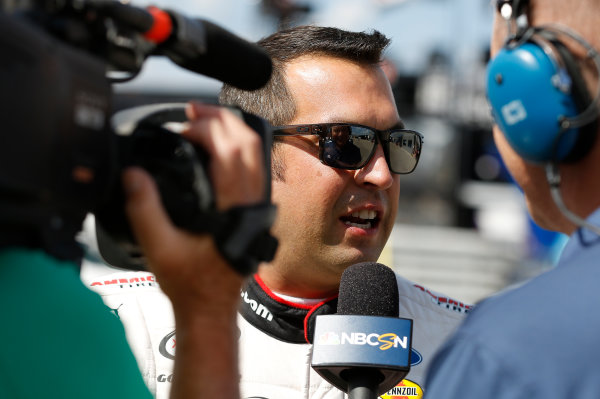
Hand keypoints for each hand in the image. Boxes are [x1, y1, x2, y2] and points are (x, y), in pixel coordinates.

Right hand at [121, 102, 265, 397]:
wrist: (211, 306)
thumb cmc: (190, 283)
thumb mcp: (158, 248)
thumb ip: (144, 209)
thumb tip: (133, 174)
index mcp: (233, 209)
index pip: (230, 151)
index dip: (207, 129)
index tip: (182, 127)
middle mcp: (252, 204)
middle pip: (249, 144)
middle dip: (222, 119)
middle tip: (194, 110)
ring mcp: (259, 206)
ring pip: (257, 153)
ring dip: (233, 129)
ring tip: (205, 119)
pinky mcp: (256, 209)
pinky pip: (255, 166)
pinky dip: (239, 146)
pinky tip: (219, 144)